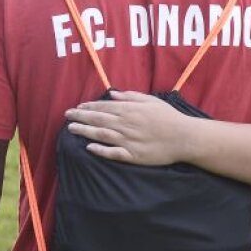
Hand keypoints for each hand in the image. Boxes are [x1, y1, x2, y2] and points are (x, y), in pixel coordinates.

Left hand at [65, 90, 192, 165]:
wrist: (184, 137)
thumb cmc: (168, 117)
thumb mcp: (150, 100)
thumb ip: (130, 96)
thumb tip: (112, 94)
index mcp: (129, 110)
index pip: (103, 107)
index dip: (88, 107)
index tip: (77, 107)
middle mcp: (125, 124)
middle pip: (98, 120)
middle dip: (80, 117)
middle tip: (67, 116)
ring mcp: (128, 141)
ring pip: (101, 135)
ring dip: (84, 131)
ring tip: (71, 129)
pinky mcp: (132, 155)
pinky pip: (113, 153)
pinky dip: (100, 150)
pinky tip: (89, 148)